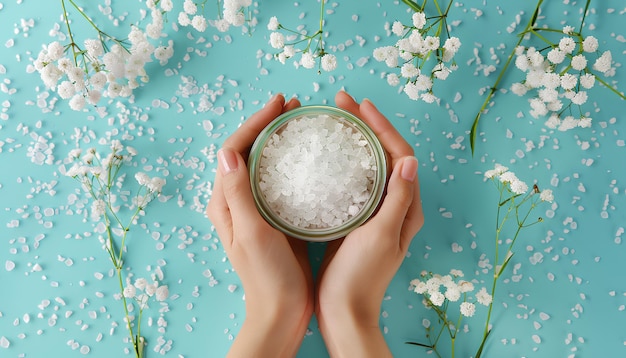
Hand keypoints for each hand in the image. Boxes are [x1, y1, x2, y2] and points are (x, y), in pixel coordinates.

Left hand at [206, 94, 313, 357]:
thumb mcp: (252, 232)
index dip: (254, 123)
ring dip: (279, 139)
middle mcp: (237, 201)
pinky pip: (280, 180)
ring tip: (301, 121)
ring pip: (265, 162)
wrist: (281, 310)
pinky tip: (310, 156)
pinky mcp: (275, 216)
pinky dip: (291, 161)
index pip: (234, 150)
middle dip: (268, 125)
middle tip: (293, 106)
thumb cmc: (266, 275)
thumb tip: (228, 151)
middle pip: (249, 151)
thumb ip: (238, 193)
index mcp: (225, 202)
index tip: (278, 105)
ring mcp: (256, 208)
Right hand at [316, 91, 423, 356]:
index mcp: (406, 207)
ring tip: (334, 119)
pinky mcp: (358, 218)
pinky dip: (345, 160)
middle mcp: (395, 205)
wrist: (344, 310)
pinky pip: (356, 179)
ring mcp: (376, 210)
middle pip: (385, 153)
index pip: (400, 154)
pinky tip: (327, 154)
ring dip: (356, 138)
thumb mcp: (380, 236)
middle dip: (367, 124)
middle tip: (340, 103)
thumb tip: (409, 160)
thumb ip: (397, 200)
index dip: (382, 126)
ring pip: (370, 163)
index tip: (359, 106)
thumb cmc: (360, 277)